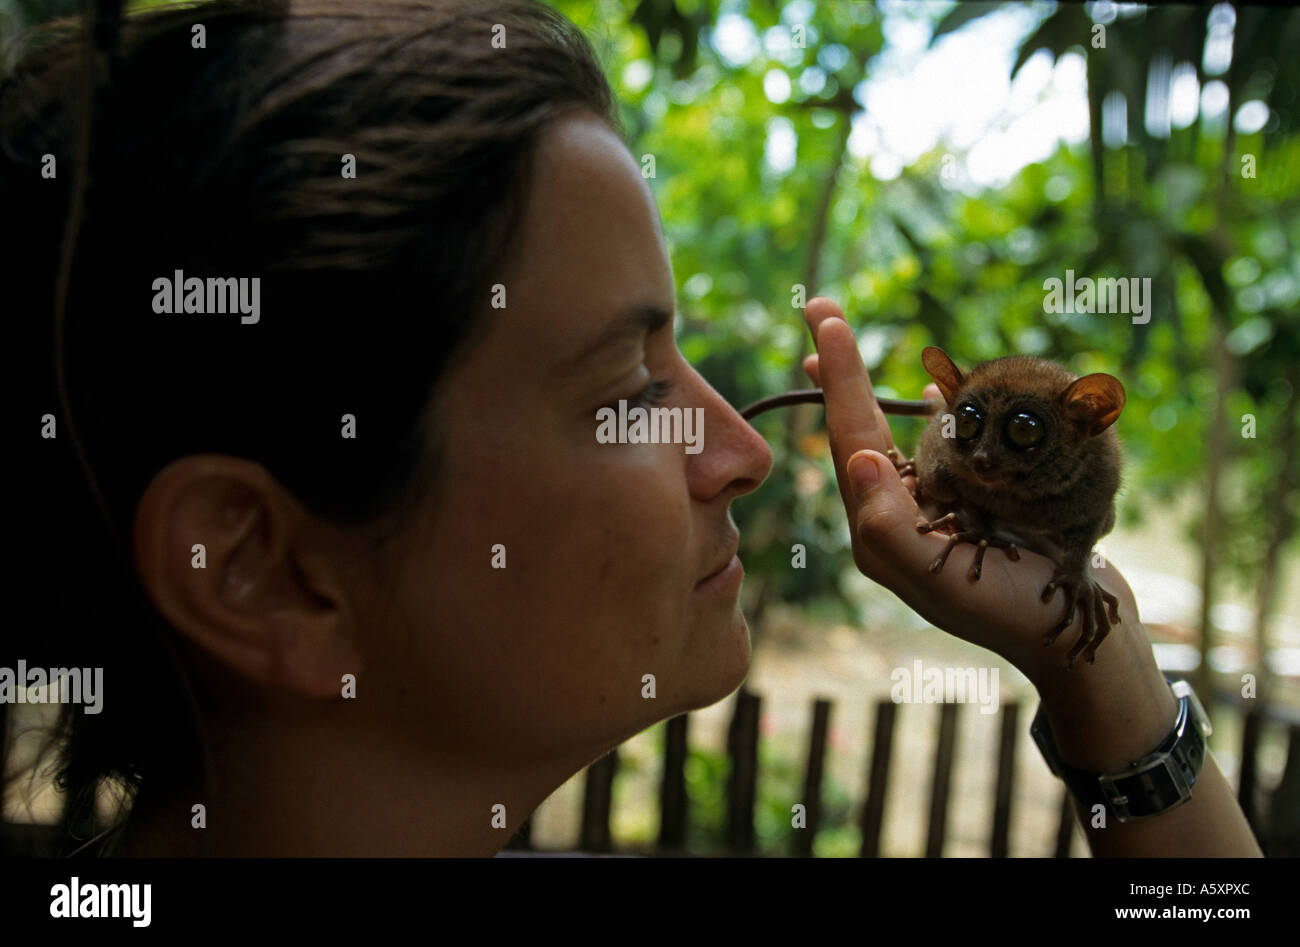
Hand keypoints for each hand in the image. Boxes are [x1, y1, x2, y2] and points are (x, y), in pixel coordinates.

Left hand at [800, 297, 1139, 681]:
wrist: (1081, 641)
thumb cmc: (1016, 612)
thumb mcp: (945, 580)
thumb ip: (892, 527)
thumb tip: (859, 460)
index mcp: (884, 531)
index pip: (851, 441)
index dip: (839, 380)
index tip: (824, 324)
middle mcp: (902, 516)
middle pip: (861, 429)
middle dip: (841, 371)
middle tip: (818, 310)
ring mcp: (938, 509)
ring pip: (898, 433)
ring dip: (873, 388)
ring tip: (842, 344)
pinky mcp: (975, 506)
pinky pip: (947, 449)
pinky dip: (939, 416)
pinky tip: (932, 390)